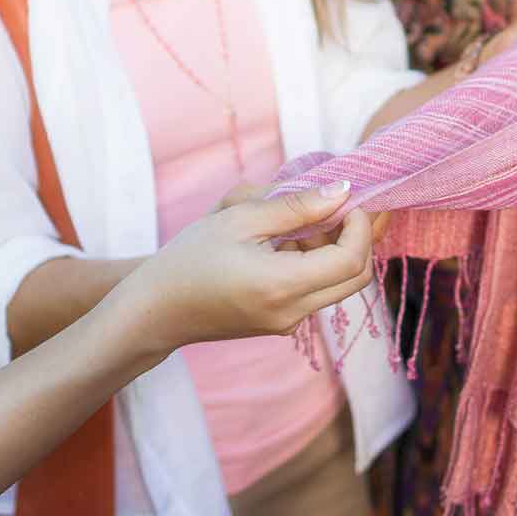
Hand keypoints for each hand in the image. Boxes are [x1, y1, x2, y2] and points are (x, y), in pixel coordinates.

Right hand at [116, 185, 375, 351]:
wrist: (156, 309)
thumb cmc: (189, 258)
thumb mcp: (239, 218)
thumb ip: (295, 205)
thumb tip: (341, 192)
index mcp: (282, 285)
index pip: (351, 260)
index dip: (361, 225)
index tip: (348, 197)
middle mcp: (293, 312)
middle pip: (357, 278)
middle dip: (359, 237)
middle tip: (345, 204)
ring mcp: (289, 323)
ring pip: (339, 285)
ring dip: (335, 249)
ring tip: (299, 221)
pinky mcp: (282, 323)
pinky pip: (317, 292)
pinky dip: (317, 263)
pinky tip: (288, 241)